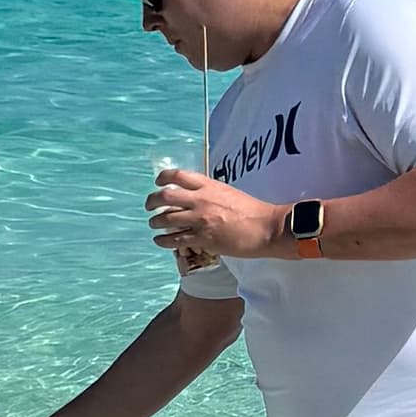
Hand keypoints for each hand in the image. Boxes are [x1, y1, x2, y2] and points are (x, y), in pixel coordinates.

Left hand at [146, 164, 272, 268]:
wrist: (266, 227)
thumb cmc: (252, 210)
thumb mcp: (228, 192)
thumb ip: (210, 192)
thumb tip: (196, 196)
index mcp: (208, 186)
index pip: (178, 175)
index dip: (162, 177)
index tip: (157, 182)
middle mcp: (200, 200)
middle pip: (164, 196)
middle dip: (152, 201)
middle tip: (149, 206)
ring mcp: (200, 220)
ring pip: (165, 219)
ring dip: (155, 222)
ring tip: (154, 225)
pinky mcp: (203, 239)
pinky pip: (175, 239)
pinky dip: (163, 240)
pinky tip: (160, 241)